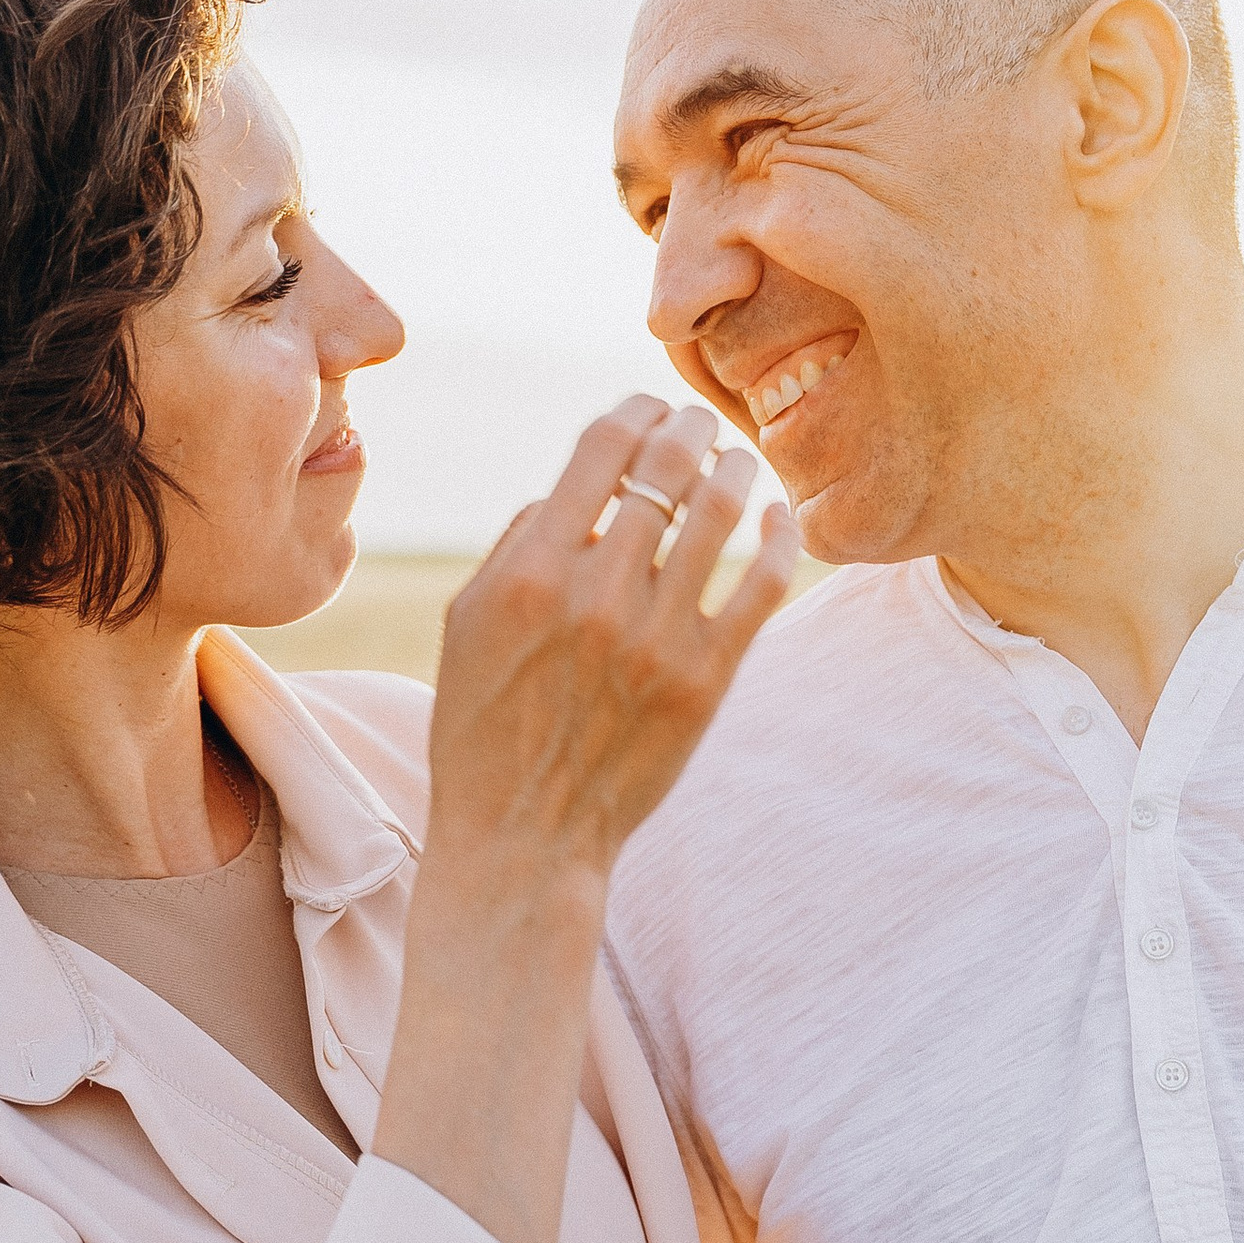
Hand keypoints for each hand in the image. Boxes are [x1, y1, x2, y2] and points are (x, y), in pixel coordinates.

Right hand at [375, 401, 794, 1242]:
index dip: (633, 411)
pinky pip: (762, 584)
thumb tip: (580, 482)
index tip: (647, 405)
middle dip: (690, 427)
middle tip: (702, 420)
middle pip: (668, 467)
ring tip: (738, 461)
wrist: (525, 837)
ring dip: (736, 470)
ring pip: (721, 514)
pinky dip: (776, 536)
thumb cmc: (485, 725)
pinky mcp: (706, 681)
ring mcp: (657, 639)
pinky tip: (776, 516)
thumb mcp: (467, 622)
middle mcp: (597, 596)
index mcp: (532, 572)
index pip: (602, 450)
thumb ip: (520, 540)